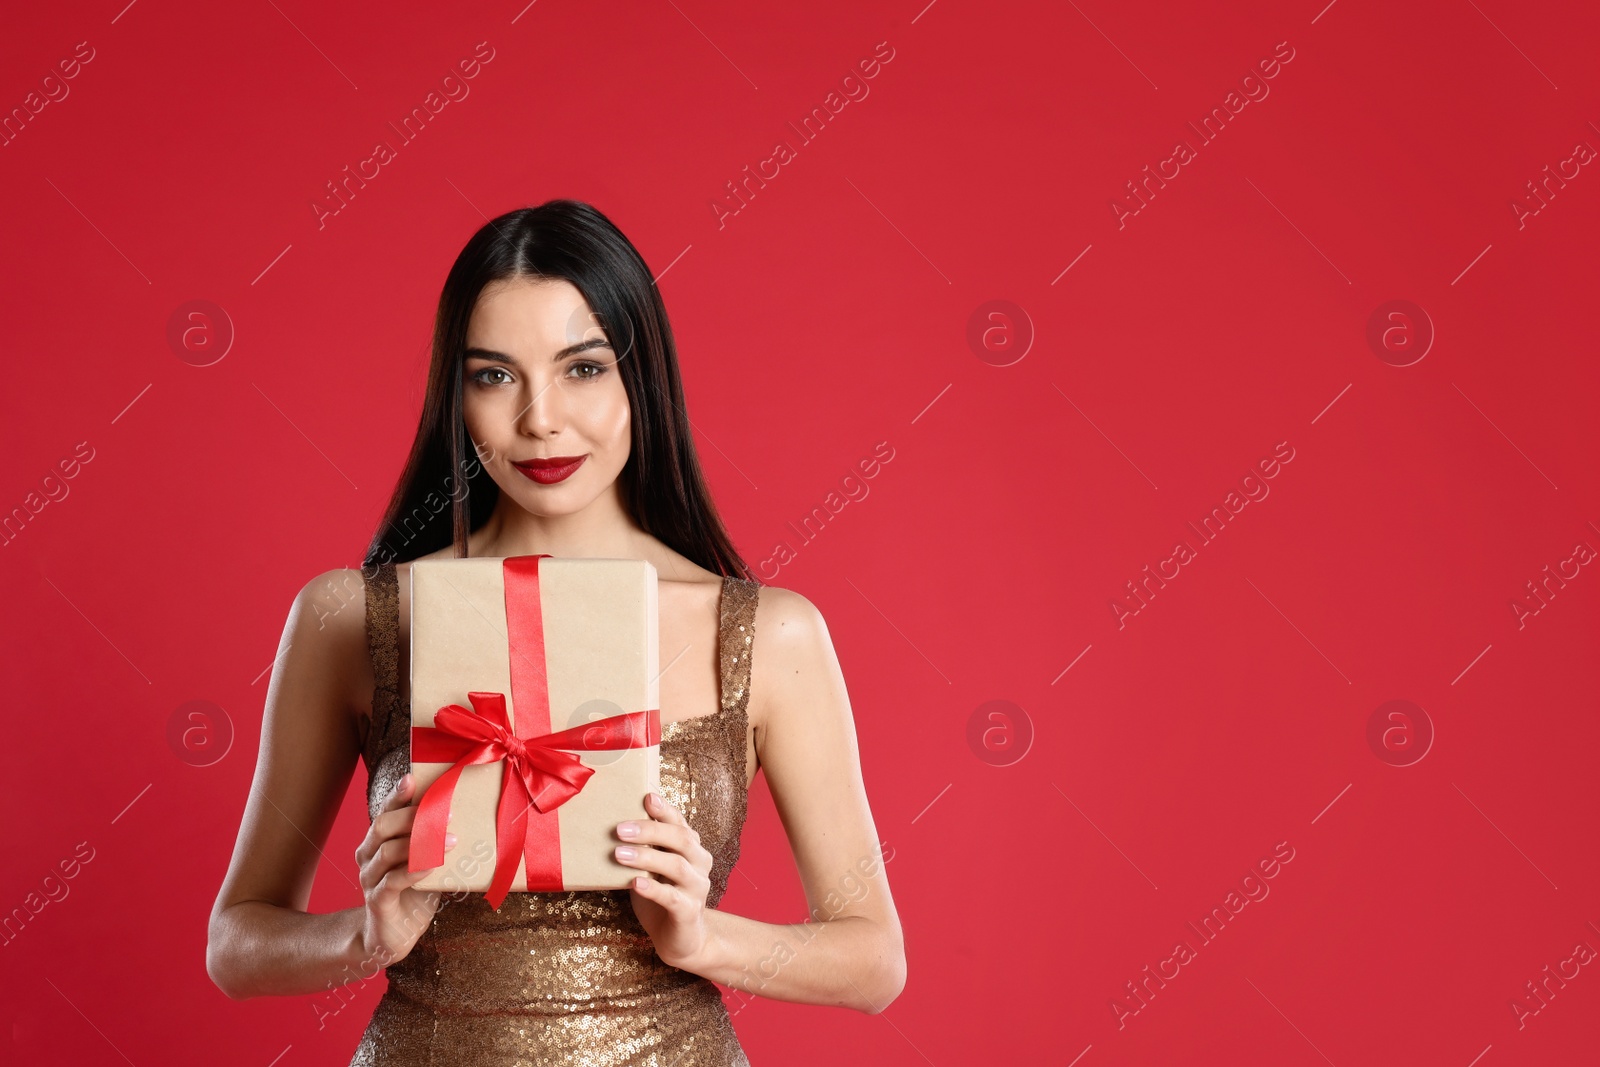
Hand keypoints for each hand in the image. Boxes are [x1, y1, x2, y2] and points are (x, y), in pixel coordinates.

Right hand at [355, 773, 445, 967]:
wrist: (395, 935)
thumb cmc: (415, 893)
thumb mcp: (428, 863)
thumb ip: (436, 843)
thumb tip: (468, 819)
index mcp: (377, 843)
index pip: (384, 813)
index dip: (396, 796)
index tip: (412, 778)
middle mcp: (368, 857)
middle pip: (383, 827)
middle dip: (413, 816)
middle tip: (446, 814)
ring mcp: (369, 879)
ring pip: (387, 851)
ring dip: (421, 843)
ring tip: (451, 841)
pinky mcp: (377, 901)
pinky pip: (391, 881)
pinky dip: (413, 870)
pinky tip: (432, 865)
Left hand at [616, 792, 715, 969]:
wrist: (681, 940)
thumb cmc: (661, 898)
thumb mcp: (652, 869)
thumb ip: (644, 848)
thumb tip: (612, 825)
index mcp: (692, 849)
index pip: (681, 823)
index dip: (665, 810)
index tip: (646, 797)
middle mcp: (700, 864)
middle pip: (681, 839)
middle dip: (650, 830)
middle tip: (620, 829)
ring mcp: (697, 888)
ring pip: (676, 866)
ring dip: (646, 857)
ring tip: (619, 854)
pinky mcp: (689, 912)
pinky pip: (672, 897)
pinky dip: (653, 888)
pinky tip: (636, 883)